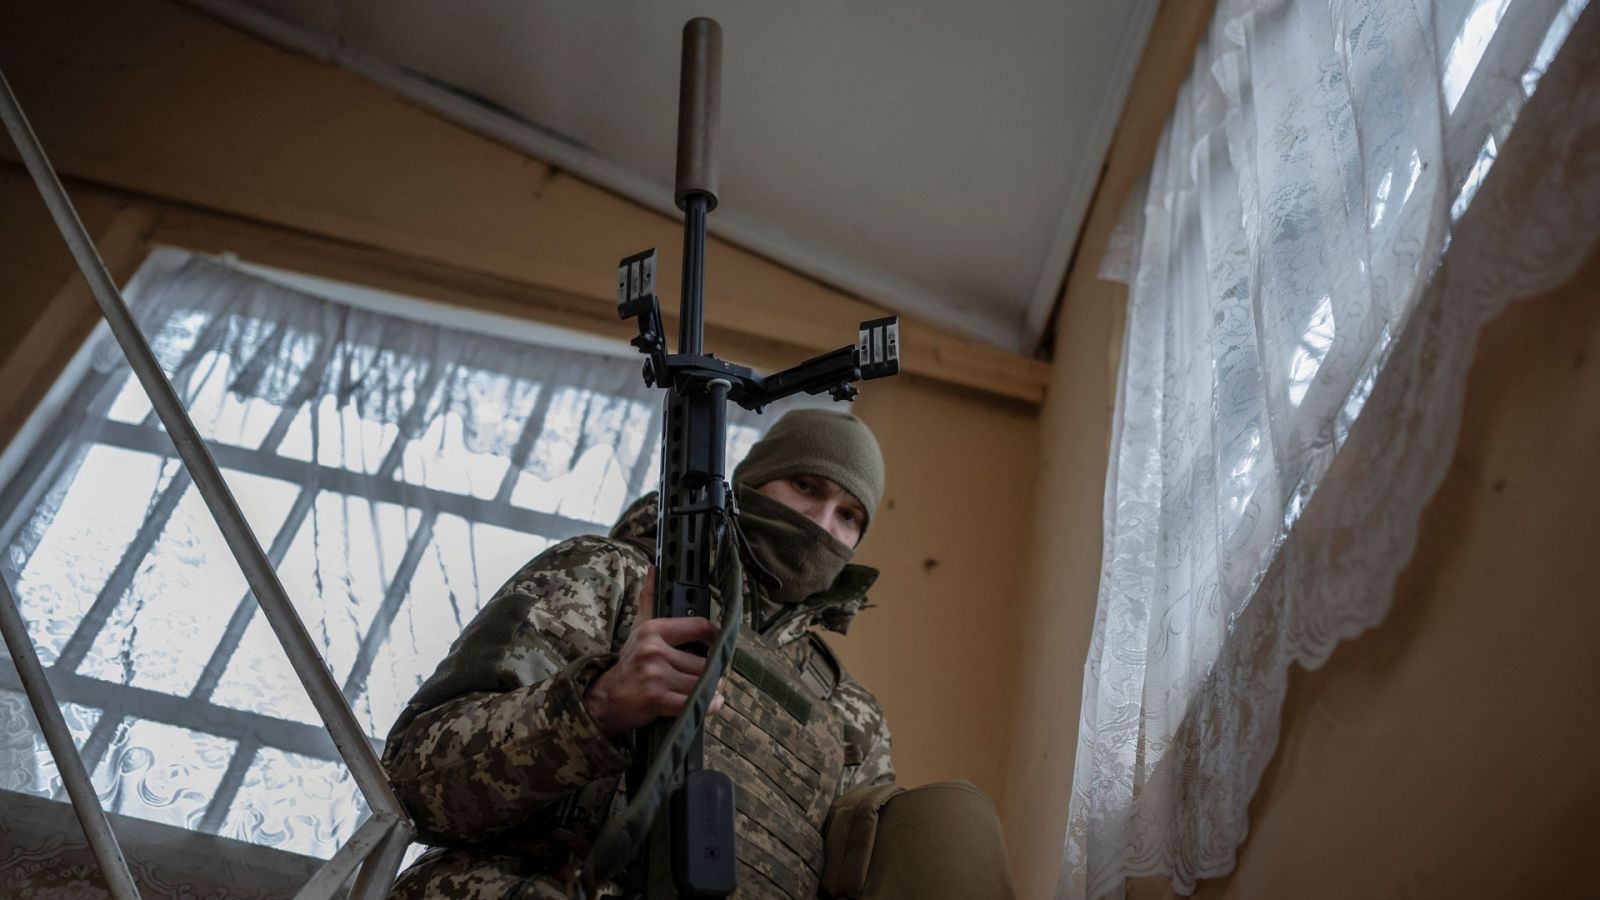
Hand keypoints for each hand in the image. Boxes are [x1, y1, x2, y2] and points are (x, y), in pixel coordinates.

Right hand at [583, 566, 725, 738]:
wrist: (604, 700)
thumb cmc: (628, 664)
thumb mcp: (637, 629)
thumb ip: (649, 599)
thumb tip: (653, 569)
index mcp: (654, 630)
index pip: (700, 626)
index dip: (714, 637)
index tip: (716, 644)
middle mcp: (654, 650)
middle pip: (704, 662)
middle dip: (709, 673)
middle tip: (708, 677)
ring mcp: (656, 675)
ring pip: (702, 683)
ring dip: (710, 690)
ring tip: (706, 691)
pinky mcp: (657, 699)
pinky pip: (695, 703)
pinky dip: (707, 706)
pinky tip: (707, 704)